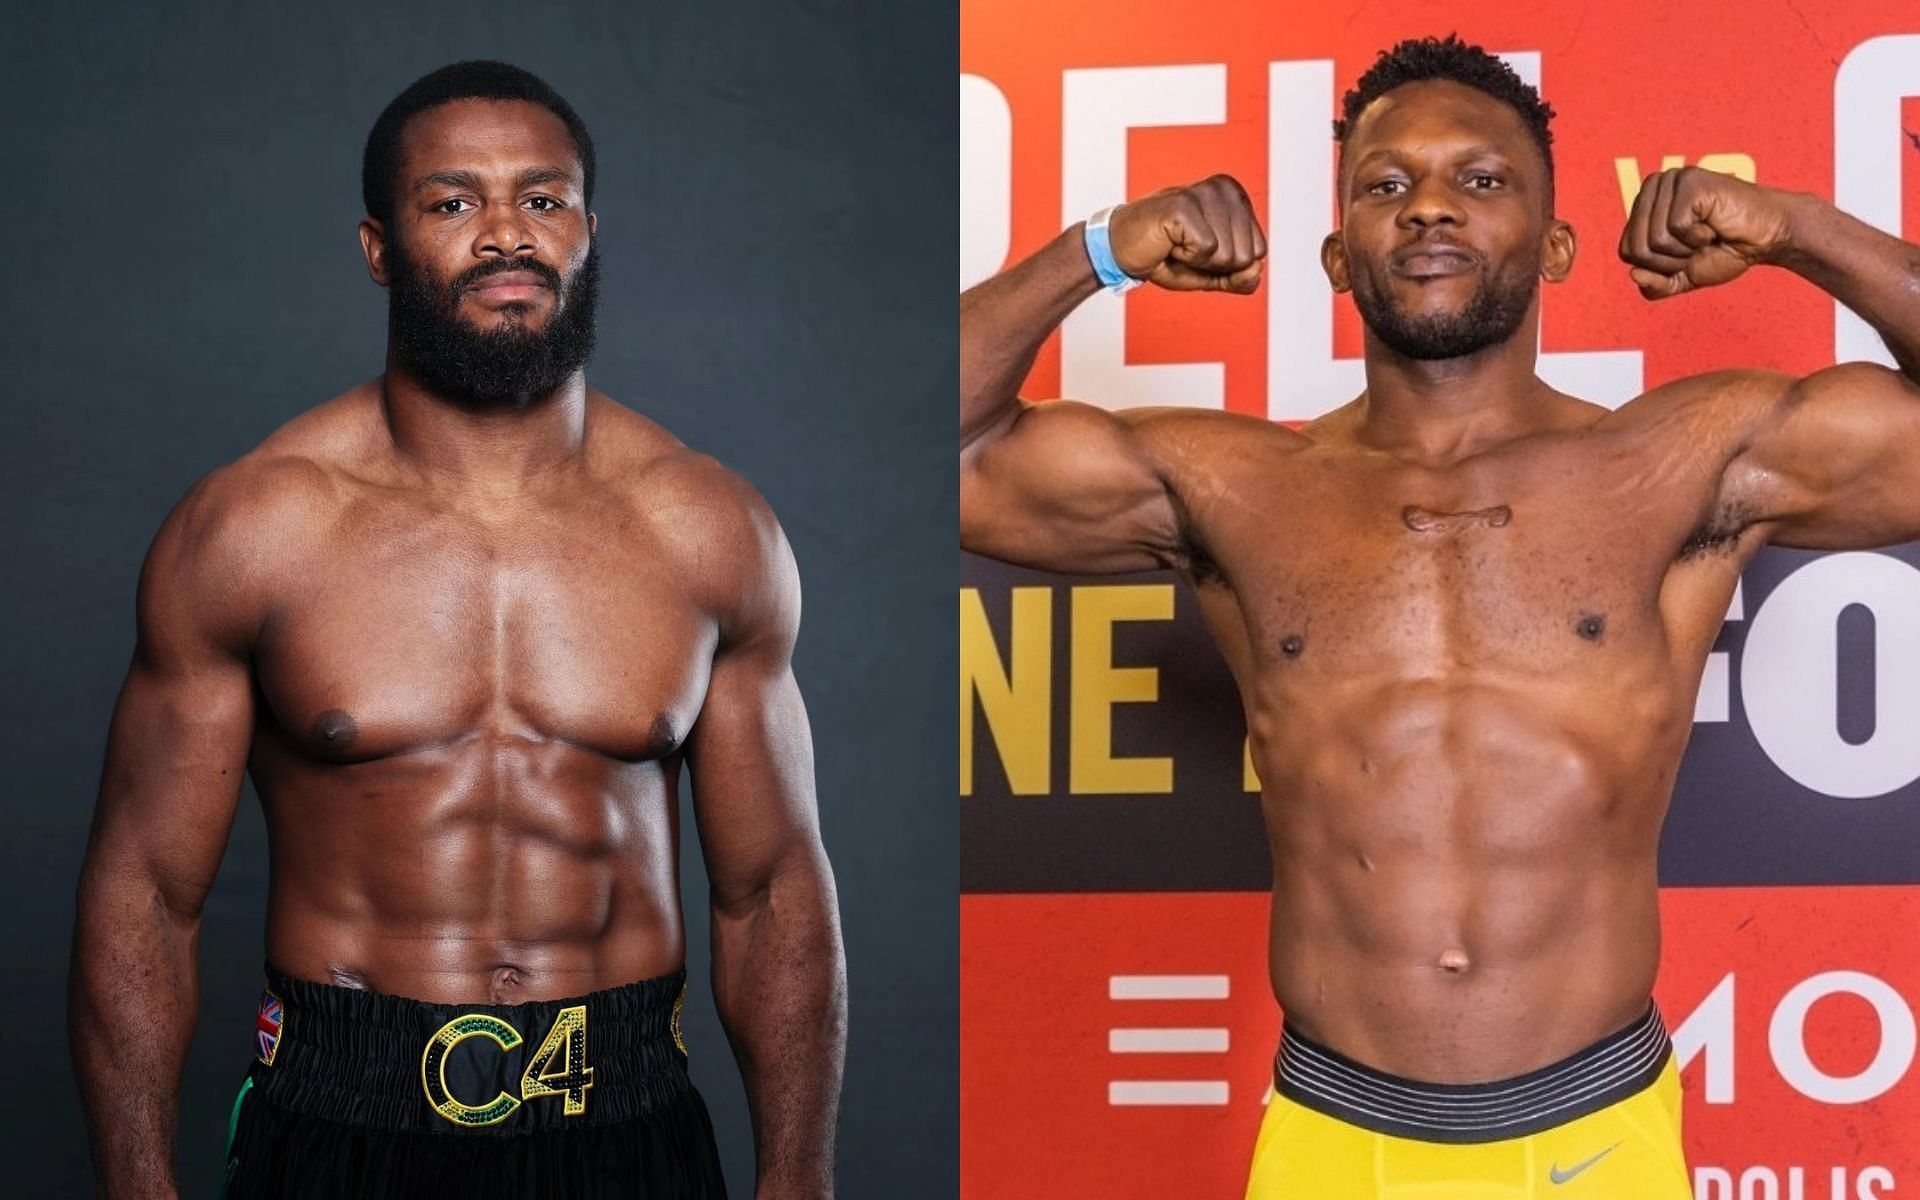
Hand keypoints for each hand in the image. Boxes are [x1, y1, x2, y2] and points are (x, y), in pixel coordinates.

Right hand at [1107, 174, 1266, 292]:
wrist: (1120, 251)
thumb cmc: (1164, 255)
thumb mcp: (1210, 272)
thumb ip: (1239, 276)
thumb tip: (1255, 271)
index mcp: (1235, 196)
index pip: (1259, 251)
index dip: (1227, 265)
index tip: (1201, 250)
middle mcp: (1224, 188)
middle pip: (1247, 255)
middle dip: (1215, 265)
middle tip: (1186, 249)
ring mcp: (1204, 194)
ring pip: (1229, 255)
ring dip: (1199, 262)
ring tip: (1176, 245)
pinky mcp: (1185, 206)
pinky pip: (1206, 251)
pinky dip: (1185, 259)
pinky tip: (1169, 243)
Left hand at [1617, 167, 1794, 298]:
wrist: (1766, 239)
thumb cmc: (1724, 251)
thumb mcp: (1682, 278)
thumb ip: (1654, 286)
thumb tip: (1634, 274)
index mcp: (1643, 207)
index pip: (1626, 251)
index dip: (1657, 266)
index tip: (1684, 254)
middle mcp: (1653, 188)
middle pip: (1637, 248)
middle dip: (1670, 261)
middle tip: (1697, 247)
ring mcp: (1671, 181)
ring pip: (1655, 239)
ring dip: (1686, 249)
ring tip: (1706, 234)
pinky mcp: (1689, 181)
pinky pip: (1676, 227)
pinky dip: (1698, 237)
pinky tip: (1714, 224)